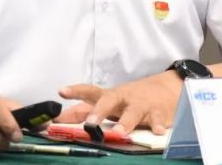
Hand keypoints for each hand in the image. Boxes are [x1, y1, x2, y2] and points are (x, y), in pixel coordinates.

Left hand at [58, 71, 181, 134]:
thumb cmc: (128, 99)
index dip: (75, 91)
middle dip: (99, 110)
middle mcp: (123, 98)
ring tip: (119, 132)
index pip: (89, 91)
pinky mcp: (157, 112)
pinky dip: (158, 124)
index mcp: (109, 96)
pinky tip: (158, 131)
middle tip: (90, 122)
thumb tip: (57, 119)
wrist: (164, 89)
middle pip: (109, 100)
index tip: (62, 91)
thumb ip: (82, 111)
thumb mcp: (106, 102)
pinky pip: (157, 118)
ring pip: (132, 112)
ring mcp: (140, 105)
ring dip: (125, 122)